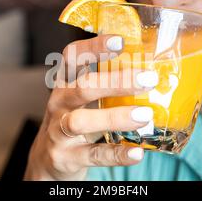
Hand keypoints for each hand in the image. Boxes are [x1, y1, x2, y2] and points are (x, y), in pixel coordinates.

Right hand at [24, 35, 158, 179]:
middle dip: (116, 82)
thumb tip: (155, 73)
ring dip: (115, 117)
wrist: (46, 161)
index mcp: (64, 83)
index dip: (94, 47)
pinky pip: (92, 154)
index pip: (73, 57)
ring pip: (81, 121)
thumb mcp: (81, 100)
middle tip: (148, 79)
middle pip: (82, 87)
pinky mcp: (65, 157)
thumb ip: (106, 86)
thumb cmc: (72, 121)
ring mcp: (58, 132)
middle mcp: (58, 104)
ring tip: (145, 115)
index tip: (121, 41)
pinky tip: (137, 152)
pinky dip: (116, 154)